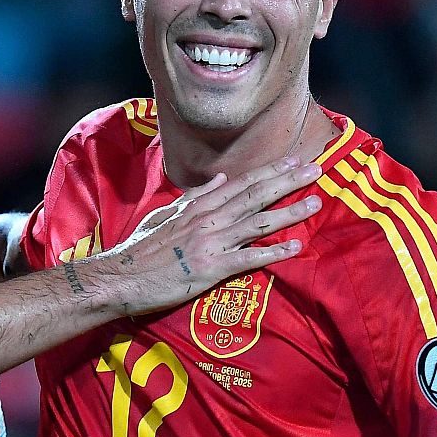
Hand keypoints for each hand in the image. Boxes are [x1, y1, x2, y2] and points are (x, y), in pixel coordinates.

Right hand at [85, 157, 322, 314]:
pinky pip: (249, 258)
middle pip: (255, 195)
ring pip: (258, 222)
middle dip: (288, 181)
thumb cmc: (140, 249)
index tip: (294, 159)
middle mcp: (208, 219)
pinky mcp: (211, 268)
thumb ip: (195, 197)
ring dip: (289, 212)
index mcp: (198, 206)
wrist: (120, 277)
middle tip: (316, 169)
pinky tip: (296, 247)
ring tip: (316, 202)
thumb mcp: (165, 214)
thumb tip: (221, 178)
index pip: (241, 183)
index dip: (270, 170)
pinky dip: (274, 253)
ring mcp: (211, 242)